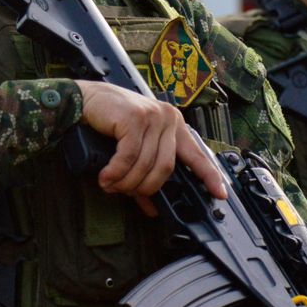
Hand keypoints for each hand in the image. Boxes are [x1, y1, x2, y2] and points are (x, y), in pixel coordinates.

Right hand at [76, 80, 226, 214]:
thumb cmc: (111, 122)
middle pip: (166, 168)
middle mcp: (168, 119)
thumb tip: (151, 207)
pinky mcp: (134, 119)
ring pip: (146, 165)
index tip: (220, 193)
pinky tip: (106, 177)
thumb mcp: (134, 147)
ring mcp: (152, 117)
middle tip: (125, 191)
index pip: (197, 154)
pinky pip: (129, 157)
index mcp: (174, 125)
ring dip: (126, 182)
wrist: (86, 99)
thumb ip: (145, 174)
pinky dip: (116, 172)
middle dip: (145, 187)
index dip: (210, 175)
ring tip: (110, 185)